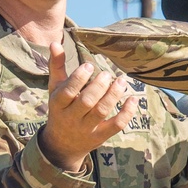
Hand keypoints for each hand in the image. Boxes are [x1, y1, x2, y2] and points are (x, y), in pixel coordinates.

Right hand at [39, 43, 137, 171]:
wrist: (62, 145)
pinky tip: (133, 99)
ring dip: (113, 96)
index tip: (89, 66)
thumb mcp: (55, 89)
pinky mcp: (101, 136)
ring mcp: (86, 129)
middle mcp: (71, 118)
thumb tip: (54, 43)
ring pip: (102, 112)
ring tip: (121, 81)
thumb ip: (57, 66)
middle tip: (107, 74)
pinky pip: (116, 125)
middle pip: (86, 102)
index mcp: (58, 104)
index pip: (67, 92)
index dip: (78, 79)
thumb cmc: (60, 109)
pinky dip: (127, 113)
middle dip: (98, 87)